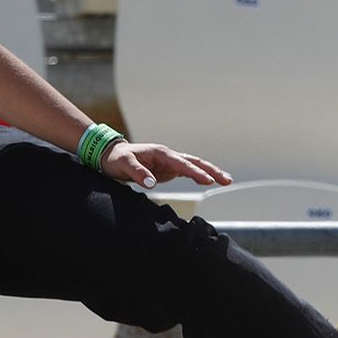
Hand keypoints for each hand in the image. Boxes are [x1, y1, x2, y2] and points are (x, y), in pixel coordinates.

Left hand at [101, 141, 233, 189]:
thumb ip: (138, 173)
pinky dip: (199, 175)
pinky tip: (208, 181)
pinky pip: (187, 171)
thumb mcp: (123, 165)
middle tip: (227, 180)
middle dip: (211, 170)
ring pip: (194, 165)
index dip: (196, 172)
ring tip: (226, 180)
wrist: (110, 156)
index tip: (208, 181)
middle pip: (194, 162)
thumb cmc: (116, 159)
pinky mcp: (167, 169)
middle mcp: (168, 155)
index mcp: (161, 153)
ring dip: (209, 172)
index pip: (182, 163)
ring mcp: (169, 162)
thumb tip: (151, 184)